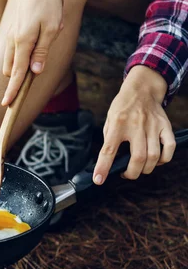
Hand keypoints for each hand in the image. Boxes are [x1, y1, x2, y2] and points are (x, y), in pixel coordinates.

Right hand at [2, 0, 63, 105]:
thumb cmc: (48, 1)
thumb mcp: (52, 27)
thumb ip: (42, 51)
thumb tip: (34, 72)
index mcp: (24, 43)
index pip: (18, 74)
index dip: (13, 91)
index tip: (7, 105)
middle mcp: (14, 42)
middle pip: (12, 71)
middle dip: (18, 81)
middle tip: (31, 78)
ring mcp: (12, 38)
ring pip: (12, 63)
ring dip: (23, 67)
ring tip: (43, 44)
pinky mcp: (14, 33)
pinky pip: (16, 52)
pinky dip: (24, 56)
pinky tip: (41, 38)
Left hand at [93, 66, 174, 184]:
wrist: (142, 89)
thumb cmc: (122, 107)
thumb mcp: (109, 119)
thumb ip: (109, 139)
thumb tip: (109, 160)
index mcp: (117, 124)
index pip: (108, 150)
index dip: (103, 167)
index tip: (98, 180)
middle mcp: (136, 125)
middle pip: (138, 158)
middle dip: (132, 173)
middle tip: (126, 174)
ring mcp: (153, 126)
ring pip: (154, 156)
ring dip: (146, 169)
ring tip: (139, 168)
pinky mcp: (166, 126)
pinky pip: (169, 148)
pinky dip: (164, 159)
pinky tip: (156, 160)